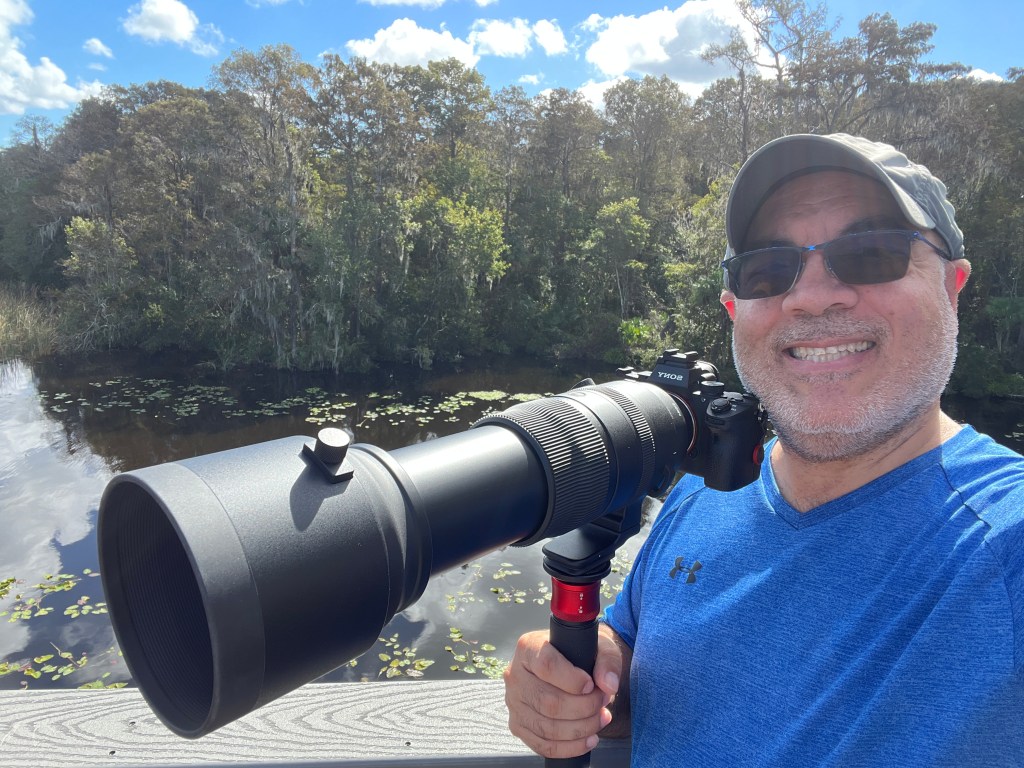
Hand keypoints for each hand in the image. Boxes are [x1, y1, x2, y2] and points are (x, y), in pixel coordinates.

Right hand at [503, 625, 625, 758]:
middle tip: (603, 702)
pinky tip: (588, 738)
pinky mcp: (518, 725)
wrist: (572, 667)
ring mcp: (514, 703)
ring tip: (601, 719)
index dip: (572, 680)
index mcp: (529, 648)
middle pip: (548, 702)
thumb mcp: (599, 647)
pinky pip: (542, 745)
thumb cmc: (583, 653)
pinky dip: (570, 747)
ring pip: (546, 727)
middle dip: (584, 708)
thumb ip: (607, 661)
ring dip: (581, 729)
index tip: (591, 685)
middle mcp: (515, 675)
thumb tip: (609, 684)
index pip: (546, 665)